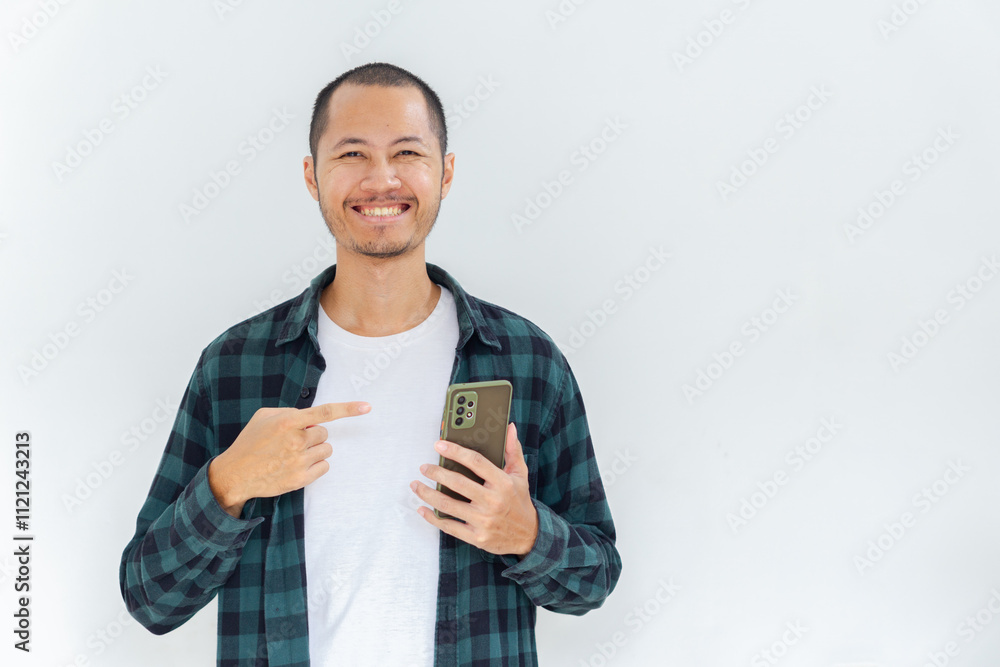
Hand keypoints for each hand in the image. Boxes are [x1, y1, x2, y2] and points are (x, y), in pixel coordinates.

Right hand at [209, 401, 370, 517]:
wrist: (236, 474)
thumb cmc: (250, 442)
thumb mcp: (264, 417)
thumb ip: (289, 413)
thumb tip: (309, 418)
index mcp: (288, 422)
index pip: (325, 413)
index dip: (348, 409)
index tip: (367, 407)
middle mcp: (296, 441)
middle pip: (324, 434)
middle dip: (312, 436)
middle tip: (293, 441)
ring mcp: (299, 461)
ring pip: (326, 450)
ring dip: (315, 450)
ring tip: (292, 454)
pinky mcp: (301, 479)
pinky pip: (324, 467)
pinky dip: (316, 465)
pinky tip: (297, 465)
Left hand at [410, 422, 538, 557]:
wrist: (528, 536)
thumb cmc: (520, 501)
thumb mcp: (520, 474)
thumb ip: (513, 450)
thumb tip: (509, 428)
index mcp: (503, 483)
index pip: (476, 462)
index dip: (455, 451)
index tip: (439, 445)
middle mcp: (493, 502)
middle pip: (457, 483)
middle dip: (436, 473)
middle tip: (424, 467)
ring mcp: (483, 521)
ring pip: (448, 505)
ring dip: (427, 494)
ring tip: (416, 485)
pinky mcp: (476, 537)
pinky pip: (449, 526)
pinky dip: (432, 517)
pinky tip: (423, 509)